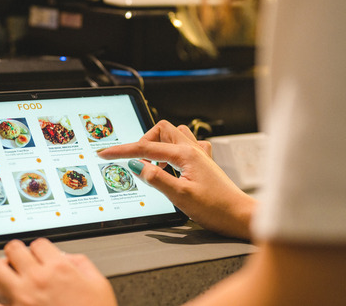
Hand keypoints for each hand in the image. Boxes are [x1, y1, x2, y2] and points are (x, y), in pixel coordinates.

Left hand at [0, 238, 116, 305]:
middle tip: (22, 259)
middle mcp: (37, 281)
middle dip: (18, 252)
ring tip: (8, 273)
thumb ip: (82, 265)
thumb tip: (68, 258)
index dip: (41, 249)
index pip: (39, 243)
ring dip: (1, 268)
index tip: (42, 255)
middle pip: (13, 249)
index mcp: (59, 269)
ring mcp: (21, 299)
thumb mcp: (99, 284)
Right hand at [98, 120, 255, 240]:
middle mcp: (193, 149)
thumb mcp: (180, 197)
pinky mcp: (204, 163)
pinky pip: (186, 145)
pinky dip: (173, 150)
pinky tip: (173, 166)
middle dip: (144, 141)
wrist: (239, 216)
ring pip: (174, 134)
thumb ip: (157, 179)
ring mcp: (200, 154)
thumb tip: (138, 167)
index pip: (146, 148)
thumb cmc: (215, 208)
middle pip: (161, 130)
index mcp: (185, 155)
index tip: (105, 153)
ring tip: (153, 163)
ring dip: (160, 144)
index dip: (123, 151)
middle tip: (136, 160)